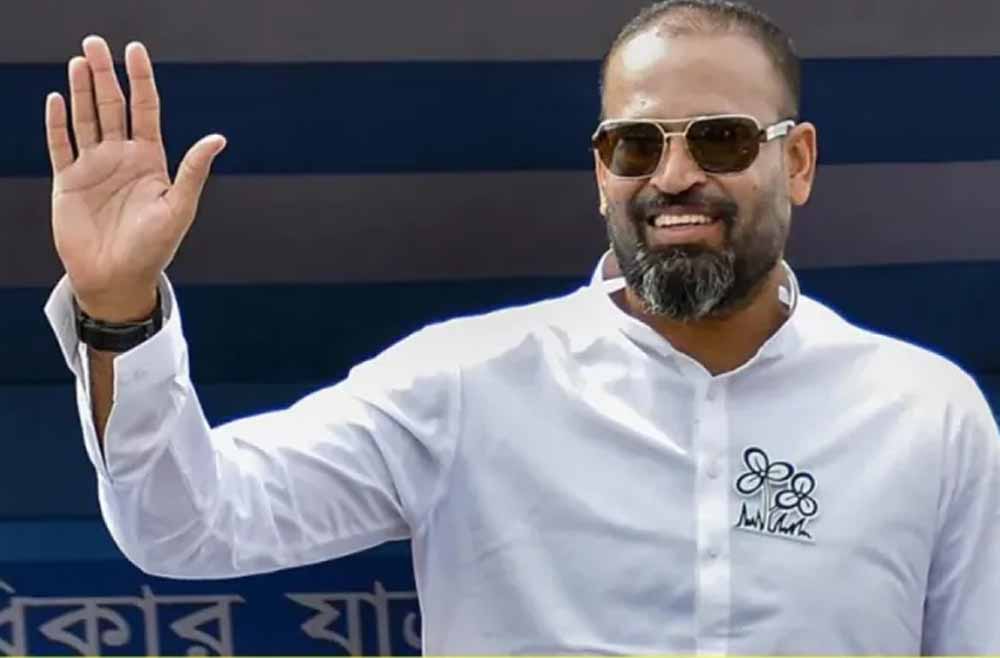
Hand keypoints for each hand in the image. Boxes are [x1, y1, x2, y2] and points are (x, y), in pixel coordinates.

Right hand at [45, 36, 225, 321]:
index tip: (135, 51)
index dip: (140, 80)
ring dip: (81, 90)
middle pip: (111, 106)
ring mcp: (94, 167)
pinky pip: (61, 145)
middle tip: (95, 42)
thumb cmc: (154, 248)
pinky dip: (57, 122)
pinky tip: (57, 98)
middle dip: (104, 75)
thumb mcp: (179, 208)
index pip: (145, 109)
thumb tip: (219, 137)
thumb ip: (194, 171)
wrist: (118, 278)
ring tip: (79, 60)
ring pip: (85, 119)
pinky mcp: (68, 182)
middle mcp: (122, 157)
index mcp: (150, 160)